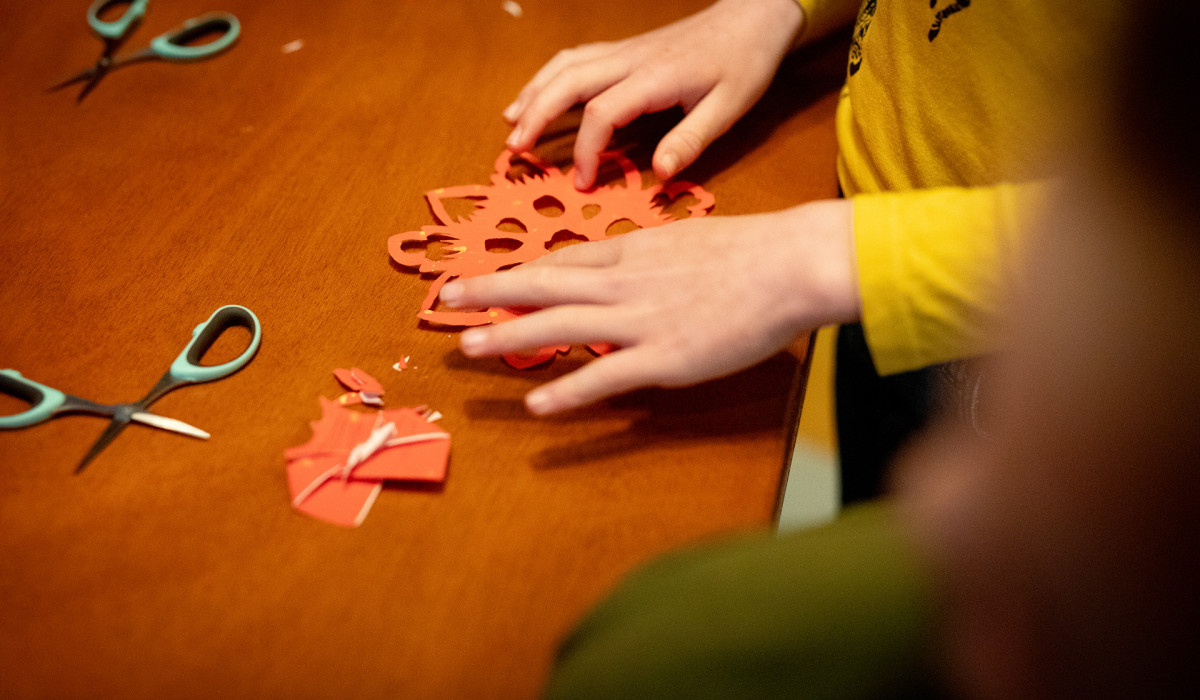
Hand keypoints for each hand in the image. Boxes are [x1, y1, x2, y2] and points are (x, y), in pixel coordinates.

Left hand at [438, 199, 857, 413]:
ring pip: (559, 324)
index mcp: (633, 253)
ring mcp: (640, 320)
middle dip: (490, 292)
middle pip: (543, 284)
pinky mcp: (664, 356)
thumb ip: (649, 258)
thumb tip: (623, 267)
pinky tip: (536, 404)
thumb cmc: (750, 251)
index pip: (562, 262)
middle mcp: (625, 282)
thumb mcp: (687, 241)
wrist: (789, 264)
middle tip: (448, 299)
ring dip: (509, 335)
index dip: (518, 272)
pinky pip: (604, 376)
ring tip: (467, 346)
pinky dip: (567, 391)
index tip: (485, 279)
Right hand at [504, 0, 804, 189]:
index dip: (586, 150)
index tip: (582, 182)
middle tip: (515, 150)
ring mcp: (624, 51)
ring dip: (533, 93)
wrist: (750, 19)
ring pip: (565, 66)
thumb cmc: (742, 63)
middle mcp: (630, 59)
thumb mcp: (728, 108)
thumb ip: (691, 140)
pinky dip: (547, 78)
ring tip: (510, 125)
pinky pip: (575, 60)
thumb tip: (660, 174)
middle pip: (568, 81)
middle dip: (536, 115)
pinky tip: (534, 95)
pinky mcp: (624, 50)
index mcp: (654, 77)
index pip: (603, 113)